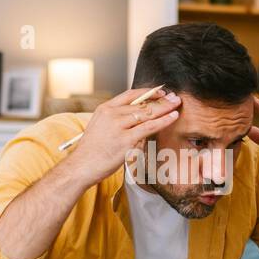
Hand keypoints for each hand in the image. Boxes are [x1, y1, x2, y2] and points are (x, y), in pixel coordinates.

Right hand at [62, 87, 180, 186]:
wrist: (81, 166)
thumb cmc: (92, 151)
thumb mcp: (100, 127)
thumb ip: (116, 120)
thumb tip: (138, 117)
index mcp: (105, 108)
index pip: (130, 94)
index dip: (147, 92)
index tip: (160, 92)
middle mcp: (111, 114)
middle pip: (141, 103)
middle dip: (160, 100)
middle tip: (174, 97)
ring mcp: (118, 126)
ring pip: (147, 113)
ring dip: (165, 108)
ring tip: (177, 104)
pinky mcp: (125, 140)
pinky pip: (149, 127)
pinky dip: (164, 121)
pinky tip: (173, 117)